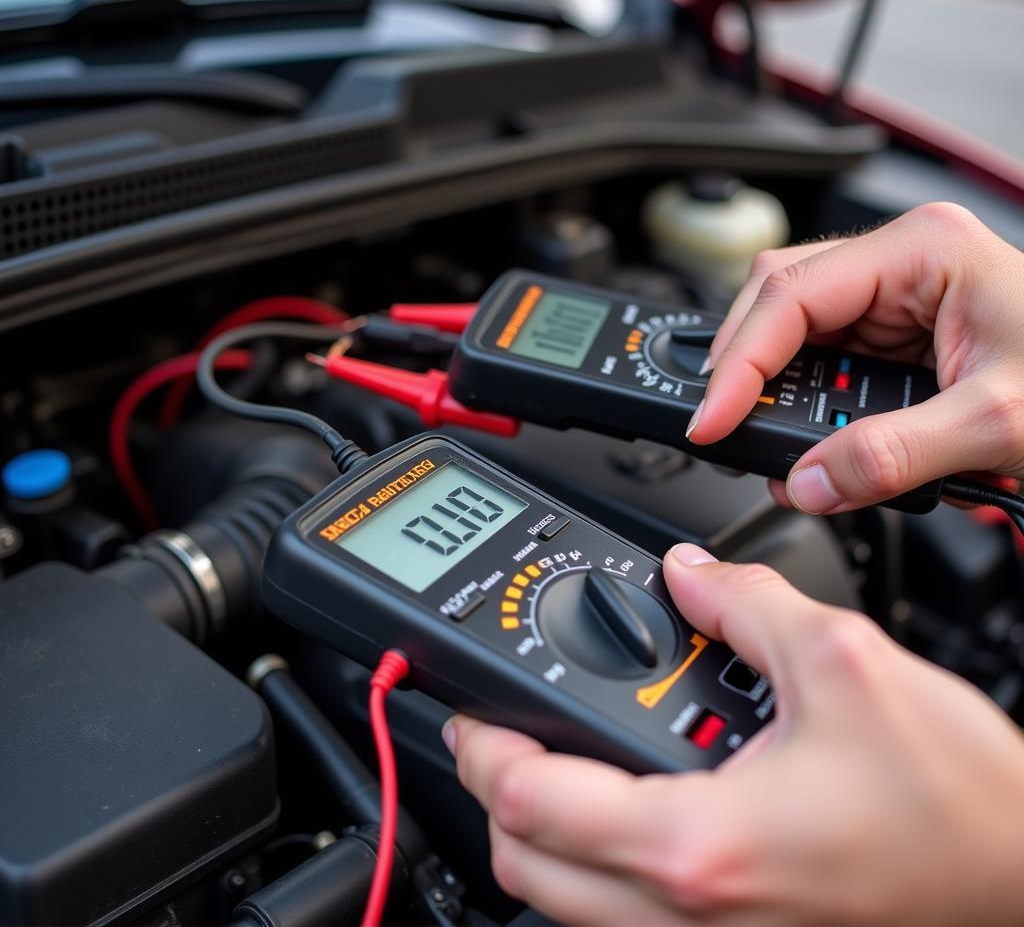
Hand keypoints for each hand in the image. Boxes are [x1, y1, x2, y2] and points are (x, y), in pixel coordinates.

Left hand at [447, 544, 1023, 925]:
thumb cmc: (963, 808)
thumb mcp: (844, 662)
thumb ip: (745, 601)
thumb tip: (690, 576)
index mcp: (701, 844)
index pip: (532, 805)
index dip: (481, 747)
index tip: (468, 710)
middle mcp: (698, 917)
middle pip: (529, 872)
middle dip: (494, 798)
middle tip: (497, 736)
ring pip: (571, 908)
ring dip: (543, 837)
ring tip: (556, 765)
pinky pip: (630, 922)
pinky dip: (600, 871)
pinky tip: (631, 812)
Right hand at [687, 203, 1023, 512]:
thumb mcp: (995, 422)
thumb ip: (891, 455)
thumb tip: (808, 481)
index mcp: (922, 251)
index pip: (791, 294)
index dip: (740, 361)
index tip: (714, 418)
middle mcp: (902, 264)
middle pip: (779, 299)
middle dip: (745, 366)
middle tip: (725, 426)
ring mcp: (897, 296)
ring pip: (794, 329)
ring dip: (772, 386)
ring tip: (765, 441)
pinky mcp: (897, 333)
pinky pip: (824, 358)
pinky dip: (802, 399)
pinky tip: (801, 431)